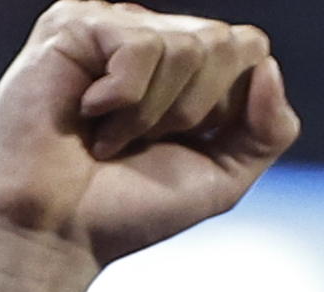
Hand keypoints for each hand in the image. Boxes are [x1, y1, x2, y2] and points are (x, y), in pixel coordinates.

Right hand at [0, 4, 297, 268]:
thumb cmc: (125, 209)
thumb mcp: (221, 178)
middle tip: (141, 142)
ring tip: (109, 137)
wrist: (54, 235)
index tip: (179, 144)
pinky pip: (140, 43)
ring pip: (187, 45)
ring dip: (152, 113)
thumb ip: (269, 129)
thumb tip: (268, 66)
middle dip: (192, 111)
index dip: (225, 107)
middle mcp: (152, 37)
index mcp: (187, 67)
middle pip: (225, 42)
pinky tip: (88, 115)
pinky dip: (124, 99)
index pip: (249, 49)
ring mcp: (111, 26)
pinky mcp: (74, 25)